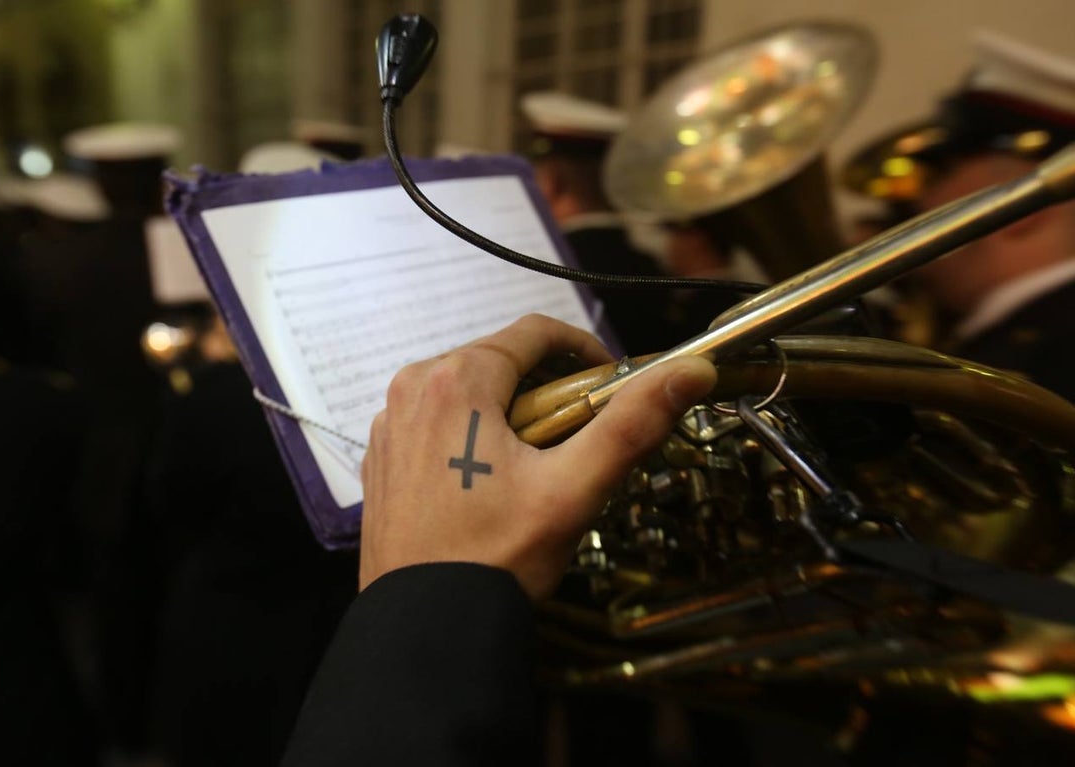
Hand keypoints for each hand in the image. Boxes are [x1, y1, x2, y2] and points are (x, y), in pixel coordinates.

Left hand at [358, 314, 716, 600]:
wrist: (427, 626)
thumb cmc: (496, 557)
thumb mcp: (573, 489)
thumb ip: (631, 424)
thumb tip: (690, 371)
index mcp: (455, 380)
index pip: (535, 333)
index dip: (585, 350)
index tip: (612, 384)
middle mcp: (412, 388)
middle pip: (501, 360)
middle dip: (549, 388)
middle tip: (583, 435)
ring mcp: (390, 423)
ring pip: (470, 391)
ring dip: (512, 412)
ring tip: (543, 464)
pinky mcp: (384, 456)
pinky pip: (439, 422)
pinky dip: (474, 435)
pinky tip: (496, 482)